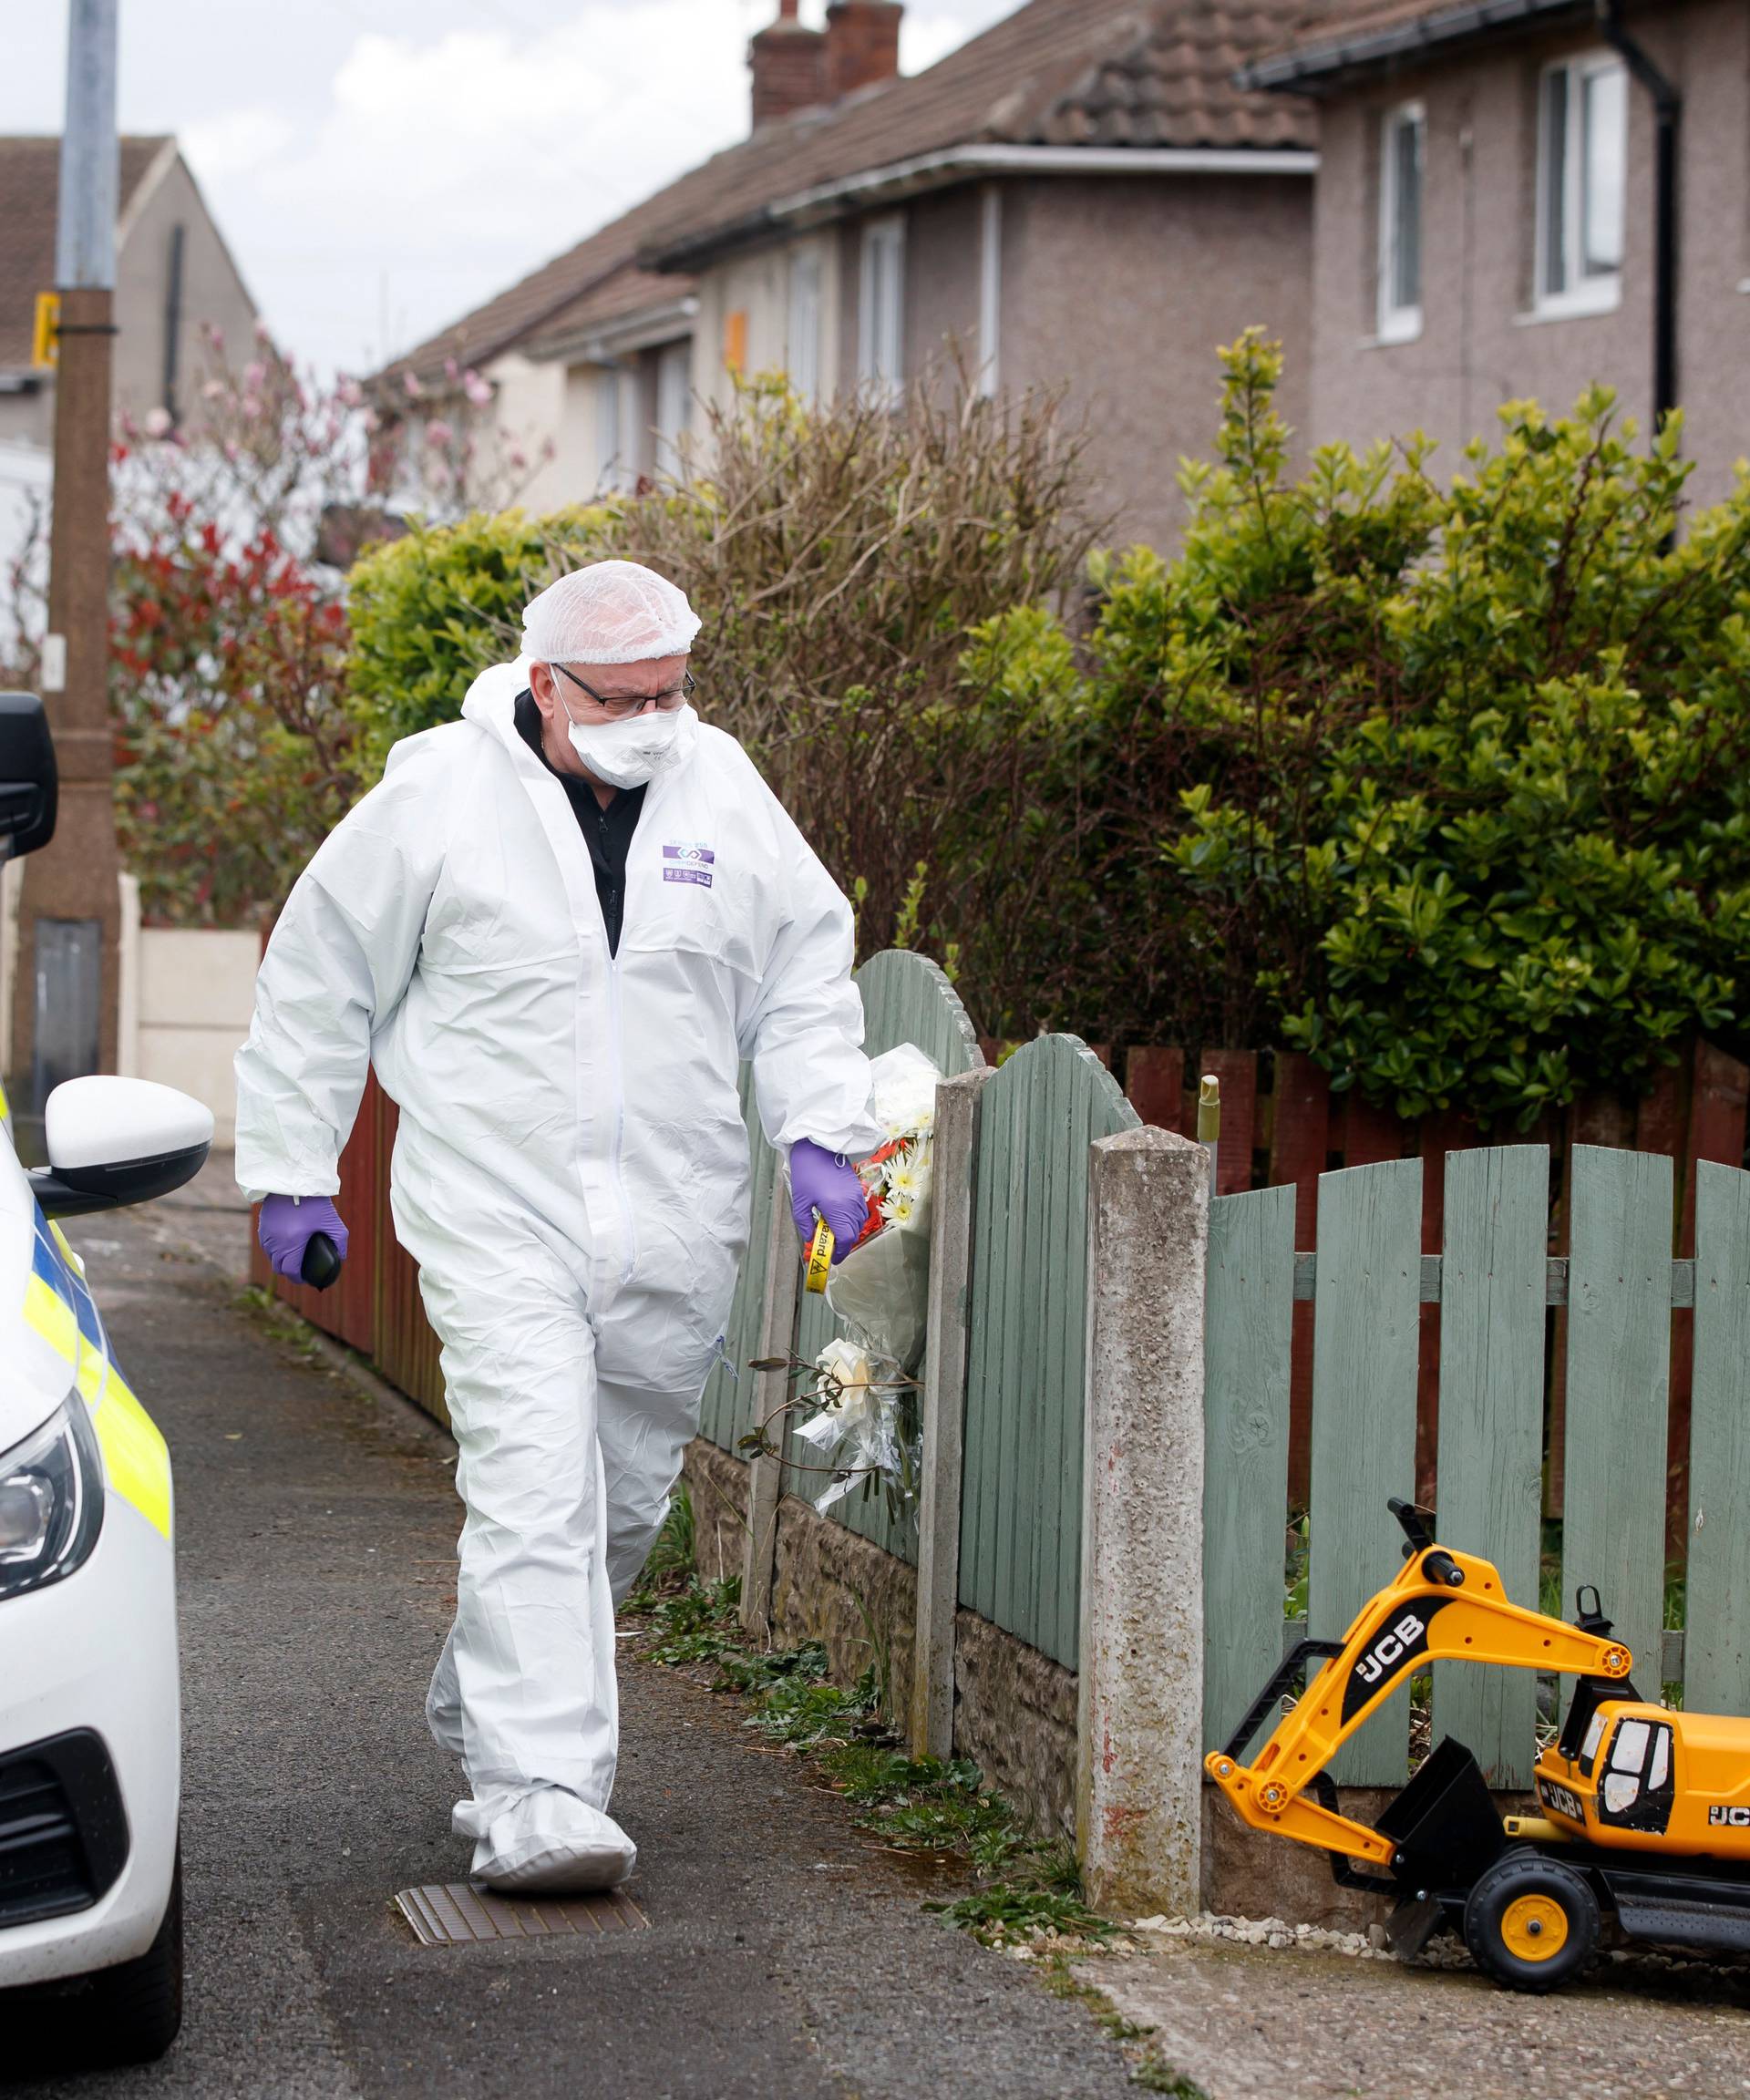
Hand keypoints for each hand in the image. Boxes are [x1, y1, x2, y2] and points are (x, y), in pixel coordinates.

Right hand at [258, 1194, 348, 1281]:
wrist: (294, 1182)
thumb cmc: (314, 1203)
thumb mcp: (332, 1223)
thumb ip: (340, 1243)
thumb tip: (341, 1258)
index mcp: (292, 1245)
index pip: (291, 1272)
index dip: (299, 1279)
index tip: (306, 1279)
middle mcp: (276, 1243)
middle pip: (278, 1268)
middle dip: (289, 1272)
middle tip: (301, 1270)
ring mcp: (266, 1236)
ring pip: (271, 1258)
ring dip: (280, 1262)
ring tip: (293, 1259)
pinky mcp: (262, 1227)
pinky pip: (266, 1246)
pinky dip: (274, 1251)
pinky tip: (284, 1247)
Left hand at [788, 1140, 866, 1263]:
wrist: (818, 1147)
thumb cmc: (807, 1171)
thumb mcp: (800, 1201)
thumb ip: (805, 1224)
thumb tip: (810, 1238)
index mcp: (837, 1207)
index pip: (846, 1239)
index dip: (840, 1252)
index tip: (831, 1258)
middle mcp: (851, 1204)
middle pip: (854, 1233)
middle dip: (843, 1244)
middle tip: (828, 1247)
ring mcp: (857, 1196)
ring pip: (858, 1224)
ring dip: (848, 1232)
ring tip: (831, 1232)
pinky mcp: (858, 1190)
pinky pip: (860, 1213)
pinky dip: (852, 1221)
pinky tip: (838, 1218)